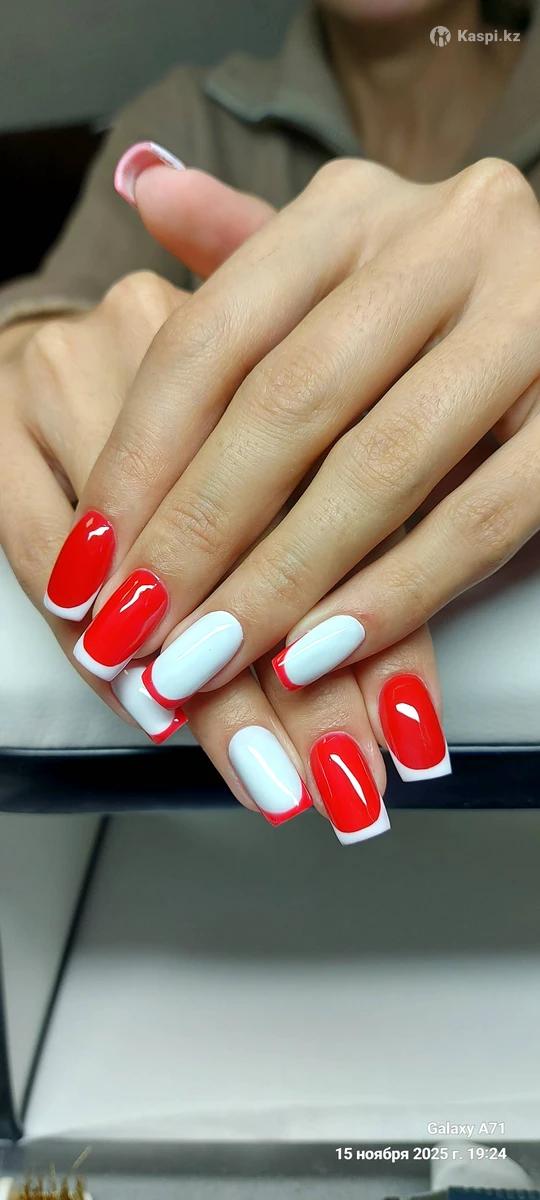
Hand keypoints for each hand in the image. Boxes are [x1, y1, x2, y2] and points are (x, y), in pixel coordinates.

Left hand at [32, 153, 446, 839]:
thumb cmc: (441, 304)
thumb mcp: (345, 259)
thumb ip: (247, 246)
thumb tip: (145, 187)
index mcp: (356, 208)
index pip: (214, 335)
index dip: (141, 460)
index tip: (93, 562)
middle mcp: (445, 240)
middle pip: (287, 403)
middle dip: (200, 534)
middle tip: (139, 631)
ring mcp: (528, 317)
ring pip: (381, 466)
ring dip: (283, 580)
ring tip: (212, 658)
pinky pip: (483, 516)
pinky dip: (395, 593)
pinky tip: (321, 650)